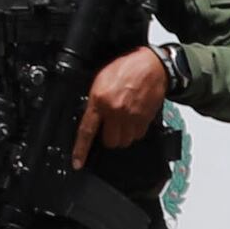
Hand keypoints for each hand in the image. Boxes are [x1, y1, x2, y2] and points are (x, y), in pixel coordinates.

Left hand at [72, 43, 173, 166]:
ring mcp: (132, 117)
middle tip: (109, 126)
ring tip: (122, 122)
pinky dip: (134, 131)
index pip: (87, 131)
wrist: (152, 65)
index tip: (78, 163)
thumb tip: (91, 115)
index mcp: (99, 100)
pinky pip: (138, 136)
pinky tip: (133, 119)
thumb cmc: (126, 67)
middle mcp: (115, 111)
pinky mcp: (145, 119)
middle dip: (108, 137)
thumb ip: (95, 100)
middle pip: (109, 142)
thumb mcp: (100, 79)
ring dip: (122, 136)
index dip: (81, 150)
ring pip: (124, 141)